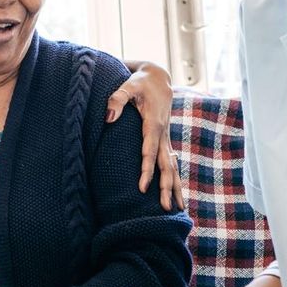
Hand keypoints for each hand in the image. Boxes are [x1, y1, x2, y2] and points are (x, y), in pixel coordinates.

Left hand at [112, 61, 183, 210]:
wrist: (159, 77)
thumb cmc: (140, 82)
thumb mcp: (128, 85)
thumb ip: (117, 99)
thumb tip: (108, 117)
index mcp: (154, 122)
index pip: (149, 150)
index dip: (146, 169)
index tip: (142, 187)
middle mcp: (163, 133)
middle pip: (166, 164)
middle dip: (166, 186)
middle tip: (165, 207)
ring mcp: (166, 137)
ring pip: (172, 166)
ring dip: (175, 187)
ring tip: (178, 209)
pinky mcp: (165, 140)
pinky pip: (171, 162)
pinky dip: (174, 178)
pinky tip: (176, 195)